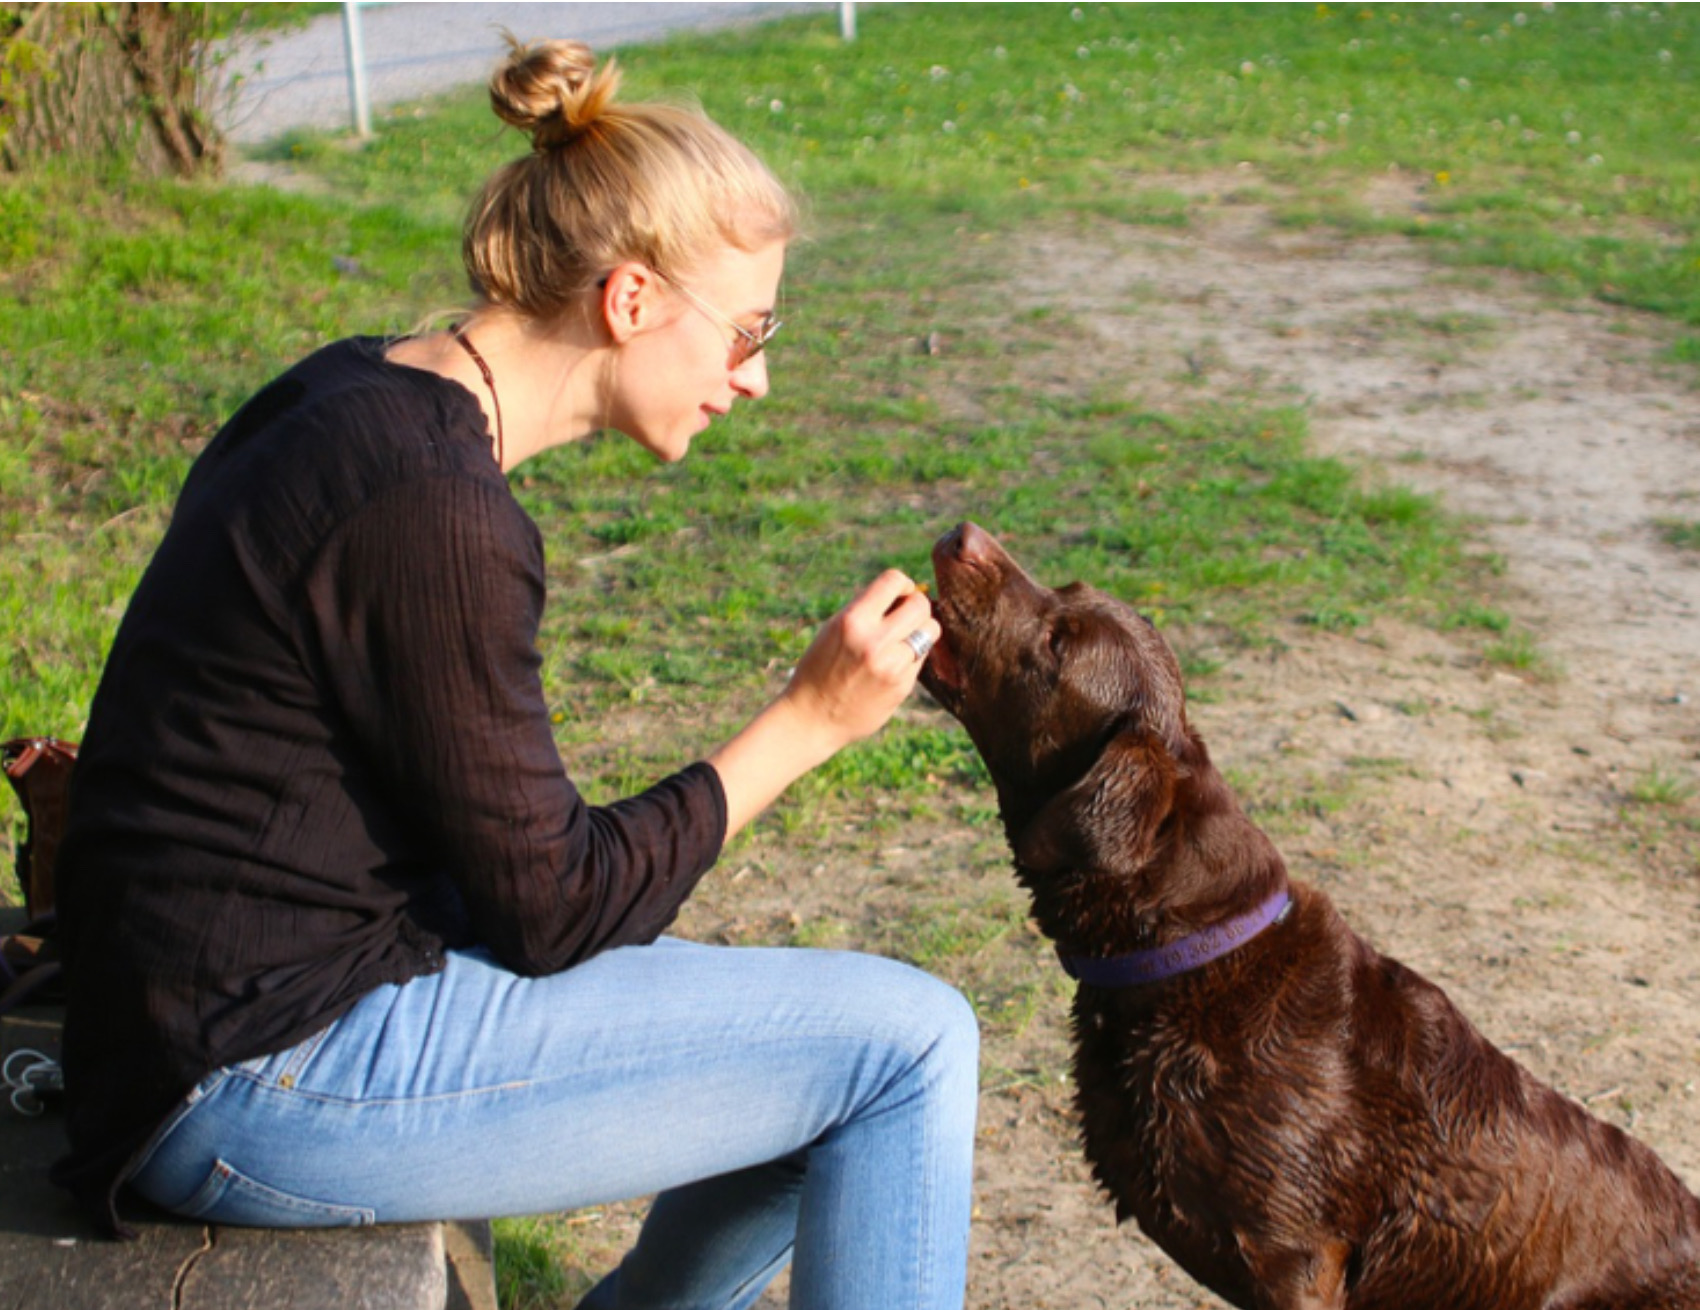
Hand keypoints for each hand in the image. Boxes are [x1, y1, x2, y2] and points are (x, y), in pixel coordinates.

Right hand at [707, 570, 939, 841]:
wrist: (812, 718)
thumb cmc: (820, 669)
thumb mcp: (833, 630)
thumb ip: (865, 610)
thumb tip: (903, 593)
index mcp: (852, 621)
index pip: (894, 580)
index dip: (903, 584)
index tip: (899, 595)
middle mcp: (874, 642)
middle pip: (920, 605)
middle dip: (916, 606)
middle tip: (905, 616)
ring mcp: (892, 666)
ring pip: (930, 630)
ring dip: (921, 630)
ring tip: (903, 638)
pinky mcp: (902, 686)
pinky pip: (921, 657)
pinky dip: (912, 655)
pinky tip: (893, 664)